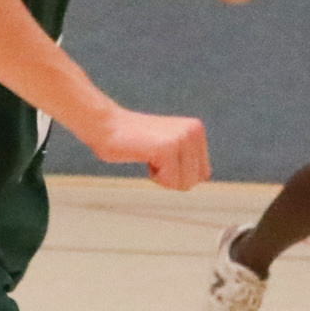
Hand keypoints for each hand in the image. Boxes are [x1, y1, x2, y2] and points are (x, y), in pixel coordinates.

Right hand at [76, 105, 209, 189]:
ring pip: (184, 184)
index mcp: (196, 129)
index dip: (178, 174)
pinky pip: (169, 182)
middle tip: (152, 156)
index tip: (159, 157)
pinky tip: (144, 156)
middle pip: (194, 181)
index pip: (202, 174)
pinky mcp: (168, 148)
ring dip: (162, 178)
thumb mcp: (168, 146)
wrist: (105, 126)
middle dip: (171, 177)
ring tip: (148, 155)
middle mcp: (194, 131)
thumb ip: (186, 156)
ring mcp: (182, 139)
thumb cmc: (130, 141)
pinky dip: (154, 177)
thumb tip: (204, 177)